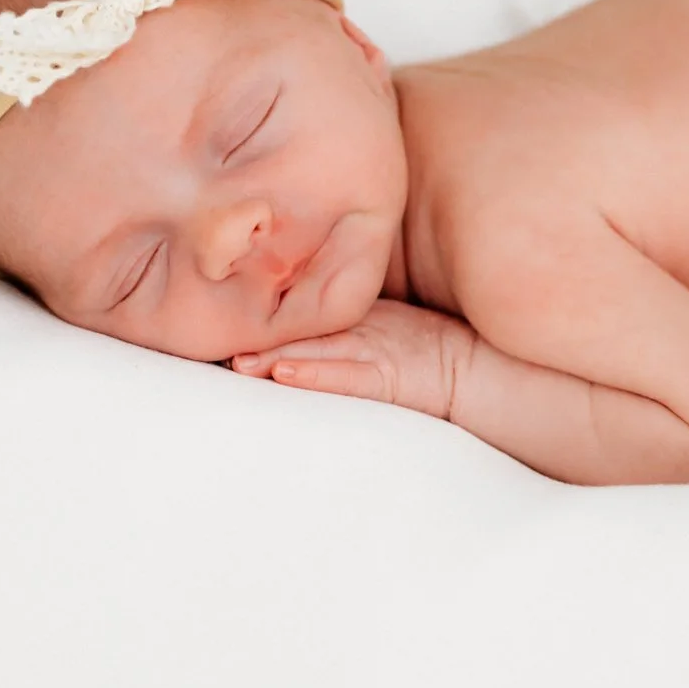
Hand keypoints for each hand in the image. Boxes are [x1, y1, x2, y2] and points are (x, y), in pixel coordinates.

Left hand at [230, 298, 478, 420]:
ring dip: (275, 358)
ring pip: (316, 352)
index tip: (219, 310)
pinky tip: (283, 374)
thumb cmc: (428, 350)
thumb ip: (344, 320)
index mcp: (353, 319)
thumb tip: (294, 327)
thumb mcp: (383, 323)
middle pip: (300, 332)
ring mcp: (372, 353)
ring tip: (238, 363)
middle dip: (258, 336)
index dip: (264, 315)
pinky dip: (314, 374)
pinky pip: (345, 376)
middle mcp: (357, 332)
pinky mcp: (387, 377)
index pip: (303, 312)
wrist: (476, 371)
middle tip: (213, 337)